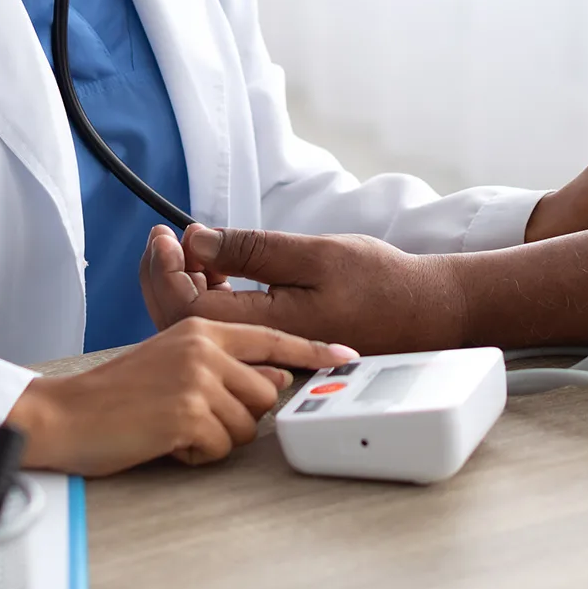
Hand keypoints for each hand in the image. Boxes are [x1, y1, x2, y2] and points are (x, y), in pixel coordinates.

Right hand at [5, 318, 358, 475]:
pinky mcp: (187, 414)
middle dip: (240, 415)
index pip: (273, 338)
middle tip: (195, 418)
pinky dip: (197, 454)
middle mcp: (205, 348)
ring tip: (175, 428)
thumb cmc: (115, 395)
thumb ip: (225, 364)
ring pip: (247, 424)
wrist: (63, 415)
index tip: (345, 356)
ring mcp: (197, 380)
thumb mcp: (174, 361)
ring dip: (216, 438)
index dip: (314, 350)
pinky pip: (220, 447)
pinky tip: (166, 442)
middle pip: (266, 393)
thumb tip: (275, 377)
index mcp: (203, 329)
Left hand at [144, 224, 468, 356]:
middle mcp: (261, 350)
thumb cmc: (380, 282)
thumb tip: (195, 242)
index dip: (165, 271)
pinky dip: (209, 299)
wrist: (425, 313)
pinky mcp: (277, 348)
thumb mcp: (315, 253)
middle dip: (163, 277)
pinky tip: (218, 272)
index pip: (187, 308)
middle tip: (164, 239)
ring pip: (202, 329)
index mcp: (268, 328)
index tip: (166, 235)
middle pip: (184, 323)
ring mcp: (268, 353)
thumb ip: (252, 250)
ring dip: (184, 287)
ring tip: (189, 250)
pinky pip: (225, 331)